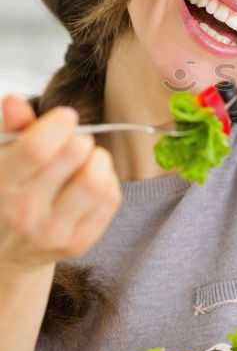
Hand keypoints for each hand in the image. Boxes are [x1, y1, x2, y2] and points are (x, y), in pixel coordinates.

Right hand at [0, 95, 121, 271]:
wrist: (4, 251)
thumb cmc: (6, 194)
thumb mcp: (1, 158)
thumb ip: (11, 128)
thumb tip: (14, 100)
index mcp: (0, 187)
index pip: (37, 148)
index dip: (58, 124)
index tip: (65, 117)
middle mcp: (24, 214)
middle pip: (74, 155)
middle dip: (79, 138)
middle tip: (72, 142)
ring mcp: (53, 232)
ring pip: (97, 179)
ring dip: (98, 159)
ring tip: (86, 160)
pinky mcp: (78, 244)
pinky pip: (111, 199)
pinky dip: (107, 181)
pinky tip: (89, 181)